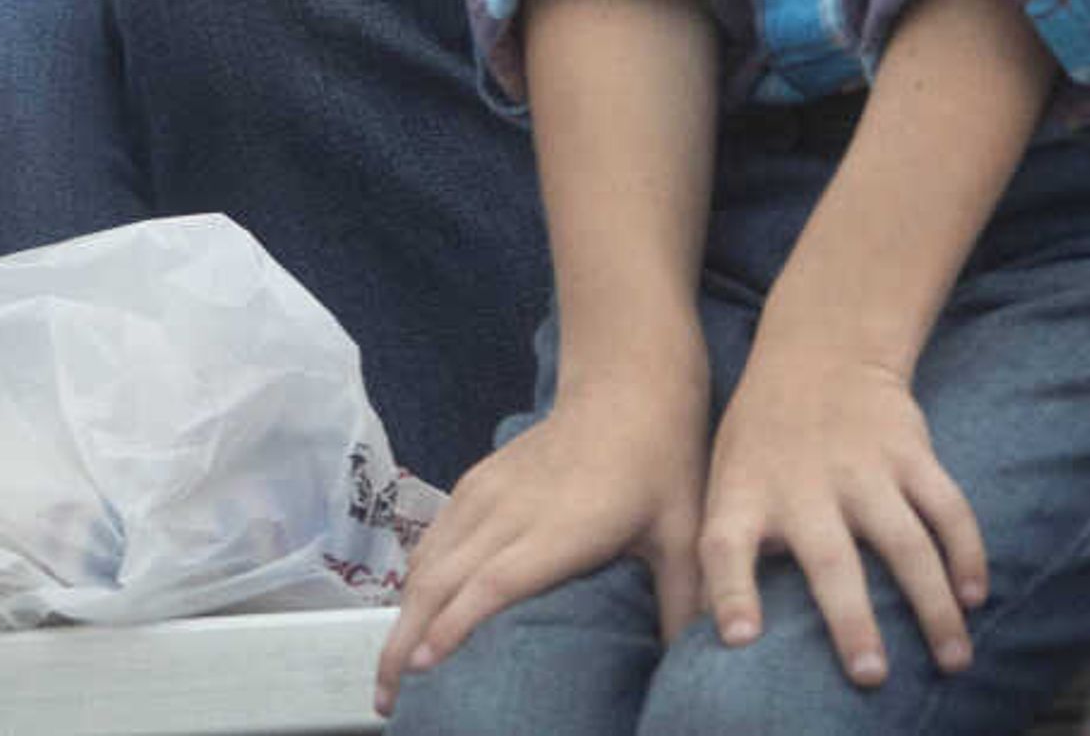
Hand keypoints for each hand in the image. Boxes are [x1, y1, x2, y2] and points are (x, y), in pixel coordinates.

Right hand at [374, 366, 709, 713]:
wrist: (627, 388)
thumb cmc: (660, 467)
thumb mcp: (685, 534)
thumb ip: (684, 601)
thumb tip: (702, 659)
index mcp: (560, 528)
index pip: (493, 582)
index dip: (453, 624)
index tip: (421, 667)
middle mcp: (511, 511)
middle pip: (441, 580)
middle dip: (404, 642)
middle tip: (387, 700)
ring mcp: (486, 492)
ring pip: (426, 560)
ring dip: (399, 616)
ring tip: (389, 673)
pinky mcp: (476, 482)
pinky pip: (432, 537)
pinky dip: (412, 580)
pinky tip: (408, 614)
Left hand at [698, 342, 986, 687]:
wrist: (821, 347)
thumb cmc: (763, 437)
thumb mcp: (726, 478)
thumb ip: (724, 552)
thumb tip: (714, 637)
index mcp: (745, 491)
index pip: (724, 546)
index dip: (729, 592)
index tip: (740, 637)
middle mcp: (803, 482)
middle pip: (828, 558)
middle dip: (850, 619)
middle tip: (871, 676)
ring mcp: (862, 466)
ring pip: (905, 542)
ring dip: (931, 605)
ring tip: (952, 660)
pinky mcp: (910, 451)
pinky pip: (947, 507)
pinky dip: (966, 552)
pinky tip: (974, 596)